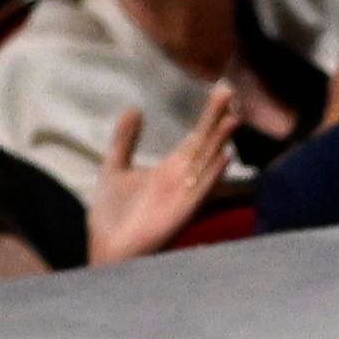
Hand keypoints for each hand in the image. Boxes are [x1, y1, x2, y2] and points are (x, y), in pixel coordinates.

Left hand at [83, 89, 235, 263]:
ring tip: (233, 118)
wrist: (105, 249)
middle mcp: (182, 180)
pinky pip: (202, 191)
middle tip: (230, 90)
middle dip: (216, 119)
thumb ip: (125, 140)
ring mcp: (184, 196)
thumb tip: (134, 108)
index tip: (221, 89)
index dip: (208, 114)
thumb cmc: (112, 215)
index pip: (195, 136)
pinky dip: (213, 174)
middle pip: (204, 143)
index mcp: (170, 169)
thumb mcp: (114, 168)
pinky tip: (224, 156)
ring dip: (220, 142)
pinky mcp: (181, 213)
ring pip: (206, 163)